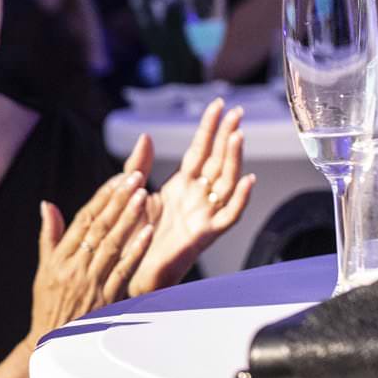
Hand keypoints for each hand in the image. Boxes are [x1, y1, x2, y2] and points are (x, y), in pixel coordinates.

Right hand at [31, 170, 152, 333]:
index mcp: (59, 257)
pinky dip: (135, 250)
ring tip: (143, 195)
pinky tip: (148, 232)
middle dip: (118, 199)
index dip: (102, 197)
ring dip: (129, 218)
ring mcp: (90, 282)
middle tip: (135, 176)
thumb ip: (49, 236)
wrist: (51, 344)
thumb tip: (47, 204)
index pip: (82, 219)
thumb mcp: (43, 269)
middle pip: (99, 227)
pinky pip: (123, 270)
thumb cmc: (48, 305)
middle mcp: (74, 266)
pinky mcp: (105, 298)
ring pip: (112, 244)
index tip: (118, 177)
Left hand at [132, 101, 254, 294]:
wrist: (130, 271)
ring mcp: (203, 215)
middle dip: (227, 135)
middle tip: (237, 111)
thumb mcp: (132, 194)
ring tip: (238, 135)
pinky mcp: (204, 235)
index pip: (199, 150)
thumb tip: (146, 135)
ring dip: (234, 160)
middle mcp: (196, 197)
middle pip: (217, 161)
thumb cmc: (134, 236)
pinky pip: (228, 217)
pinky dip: (240, 200)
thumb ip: (137, 165)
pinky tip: (248, 180)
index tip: (218, 105)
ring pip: (226, 183)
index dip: (209, 128)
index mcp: (181, 186)